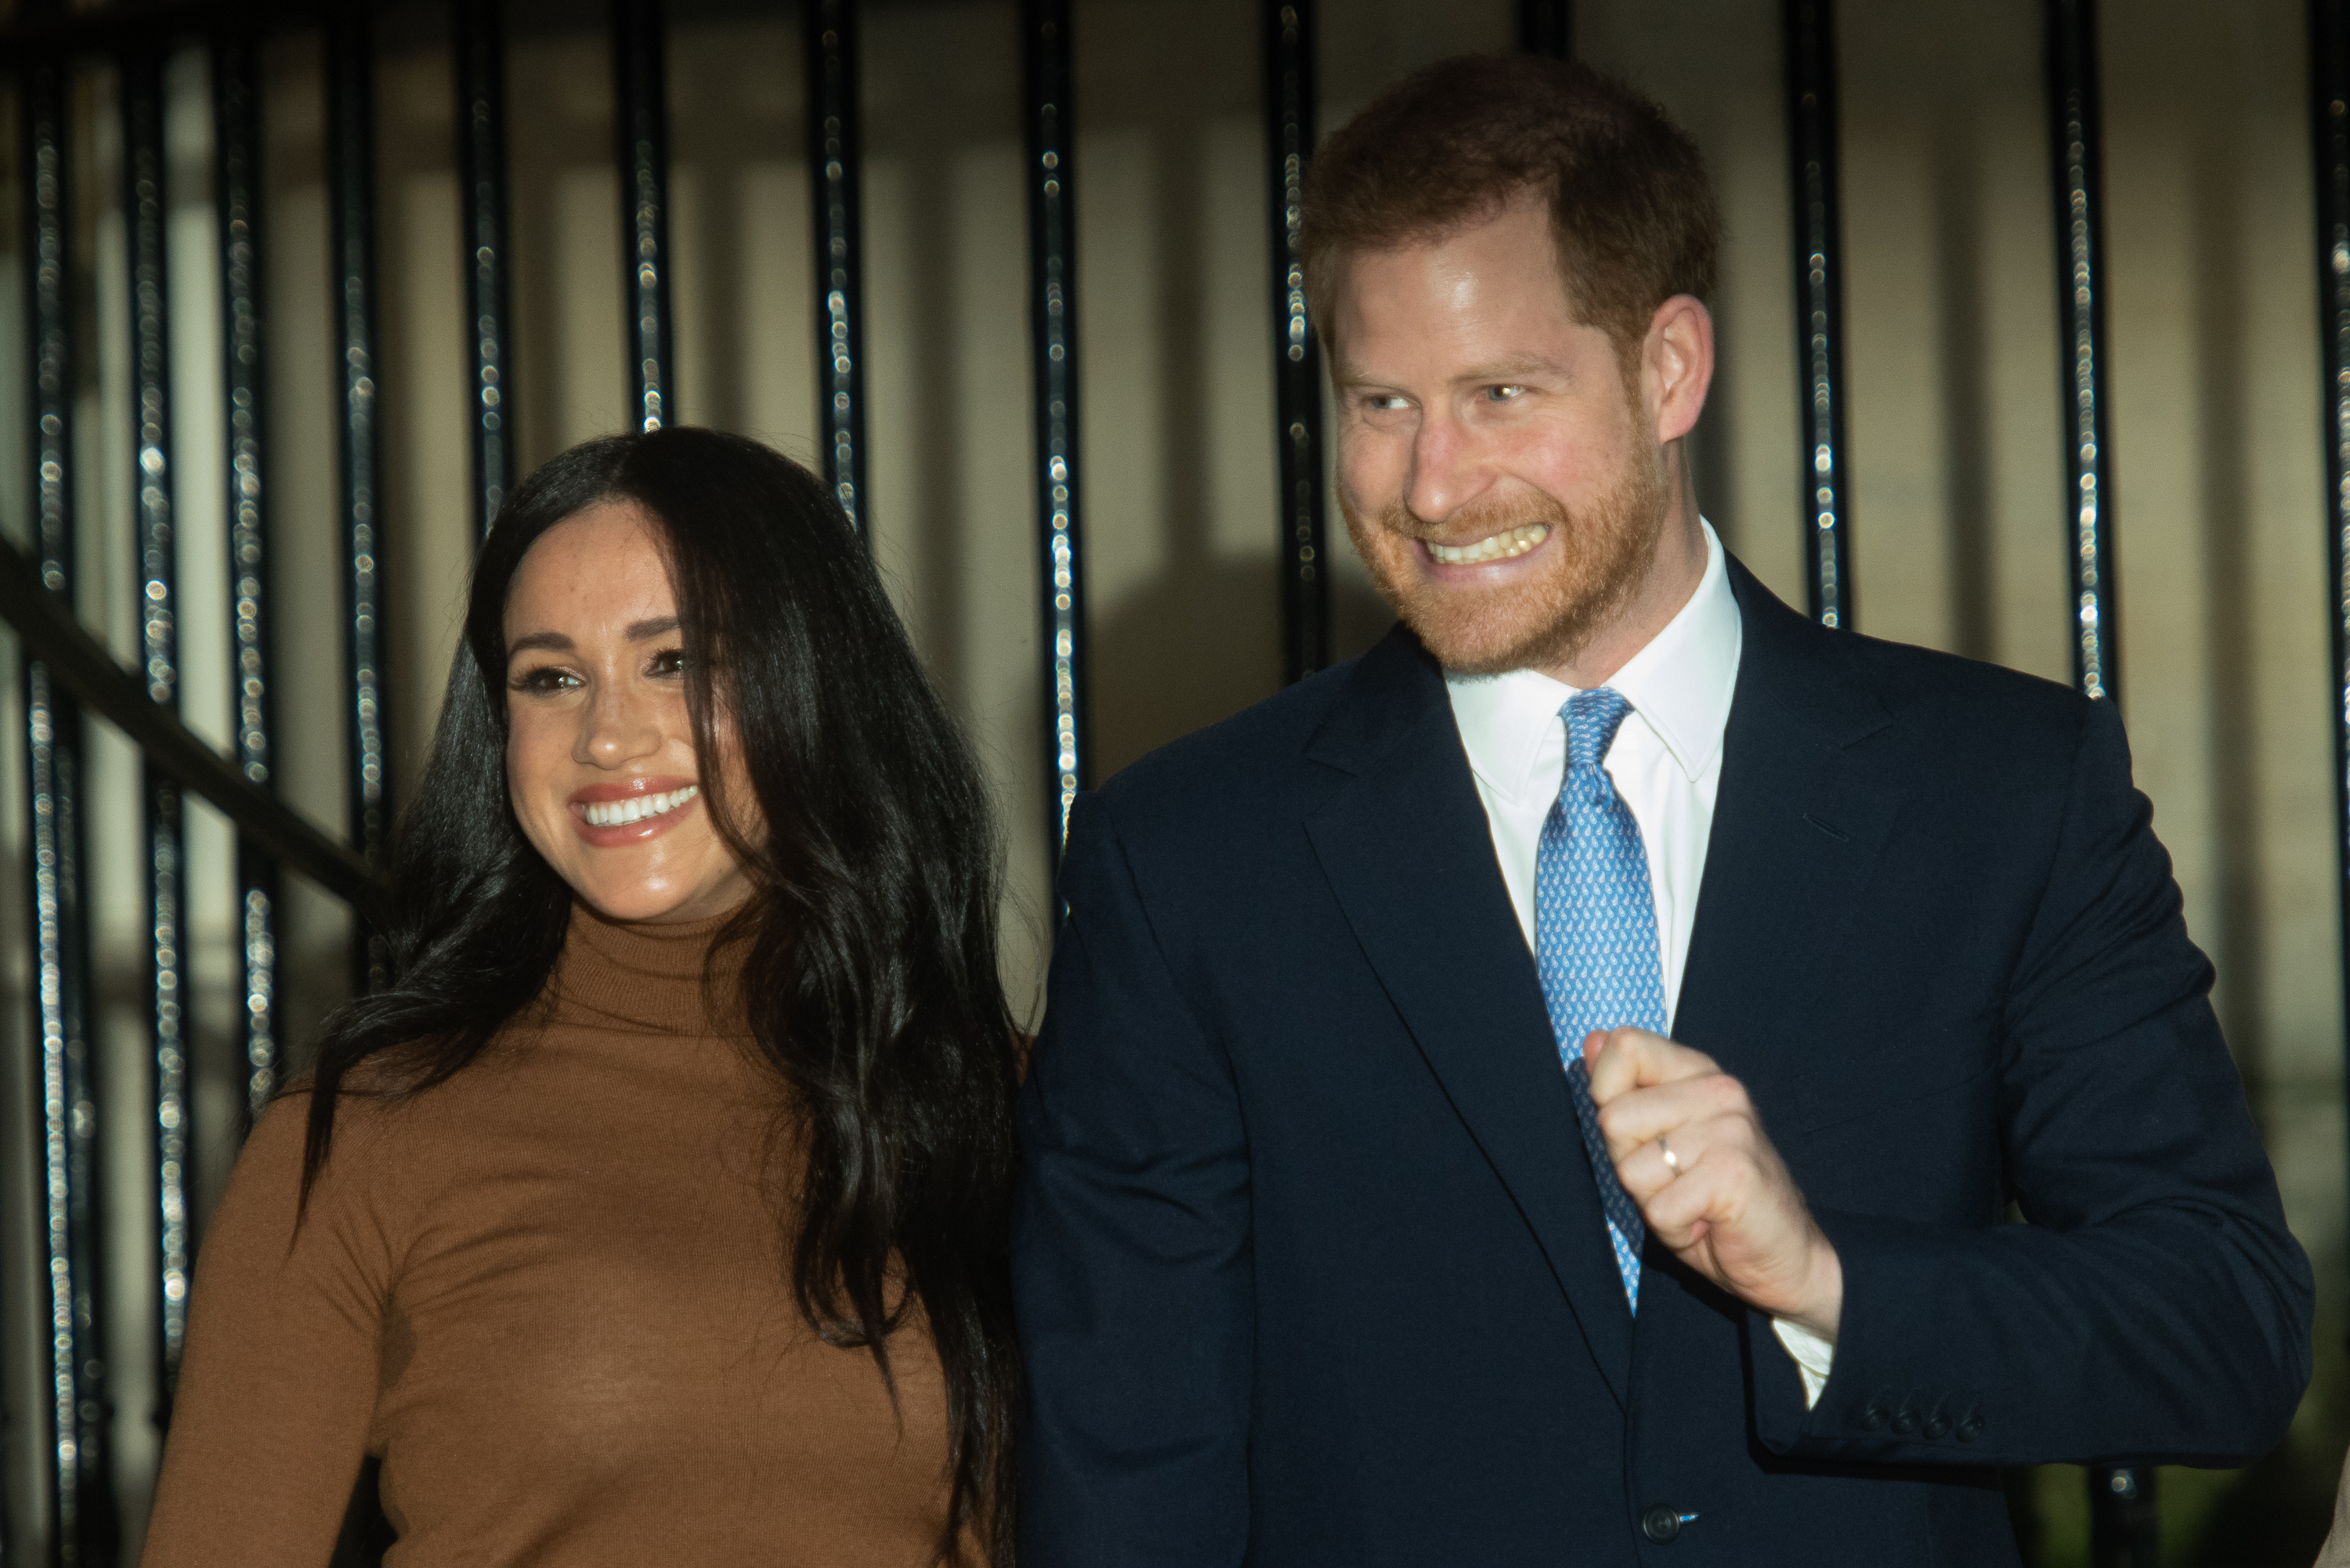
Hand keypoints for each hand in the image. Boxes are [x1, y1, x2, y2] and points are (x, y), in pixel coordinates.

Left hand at [1583, 1027, 1842, 1338]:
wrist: (1785, 1256)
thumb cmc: (1711, 1198)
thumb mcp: (1658, 1139)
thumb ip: (1626, 1090)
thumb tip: (1593, 1038)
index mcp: (1697, 1073)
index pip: (1626, 1046)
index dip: (1606, 1093)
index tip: (1640, 1132)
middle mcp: (1719, 1090)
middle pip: (1614, 1118)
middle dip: (1628, 1164)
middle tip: (1675, 1181)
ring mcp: (1731, 1129)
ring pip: (1631, 1170)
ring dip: (1653, 1202)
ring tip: (1692, 1203)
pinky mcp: (1735, 1173)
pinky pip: (1660, 1209)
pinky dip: (1674, 1230)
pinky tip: (1706, 1224)